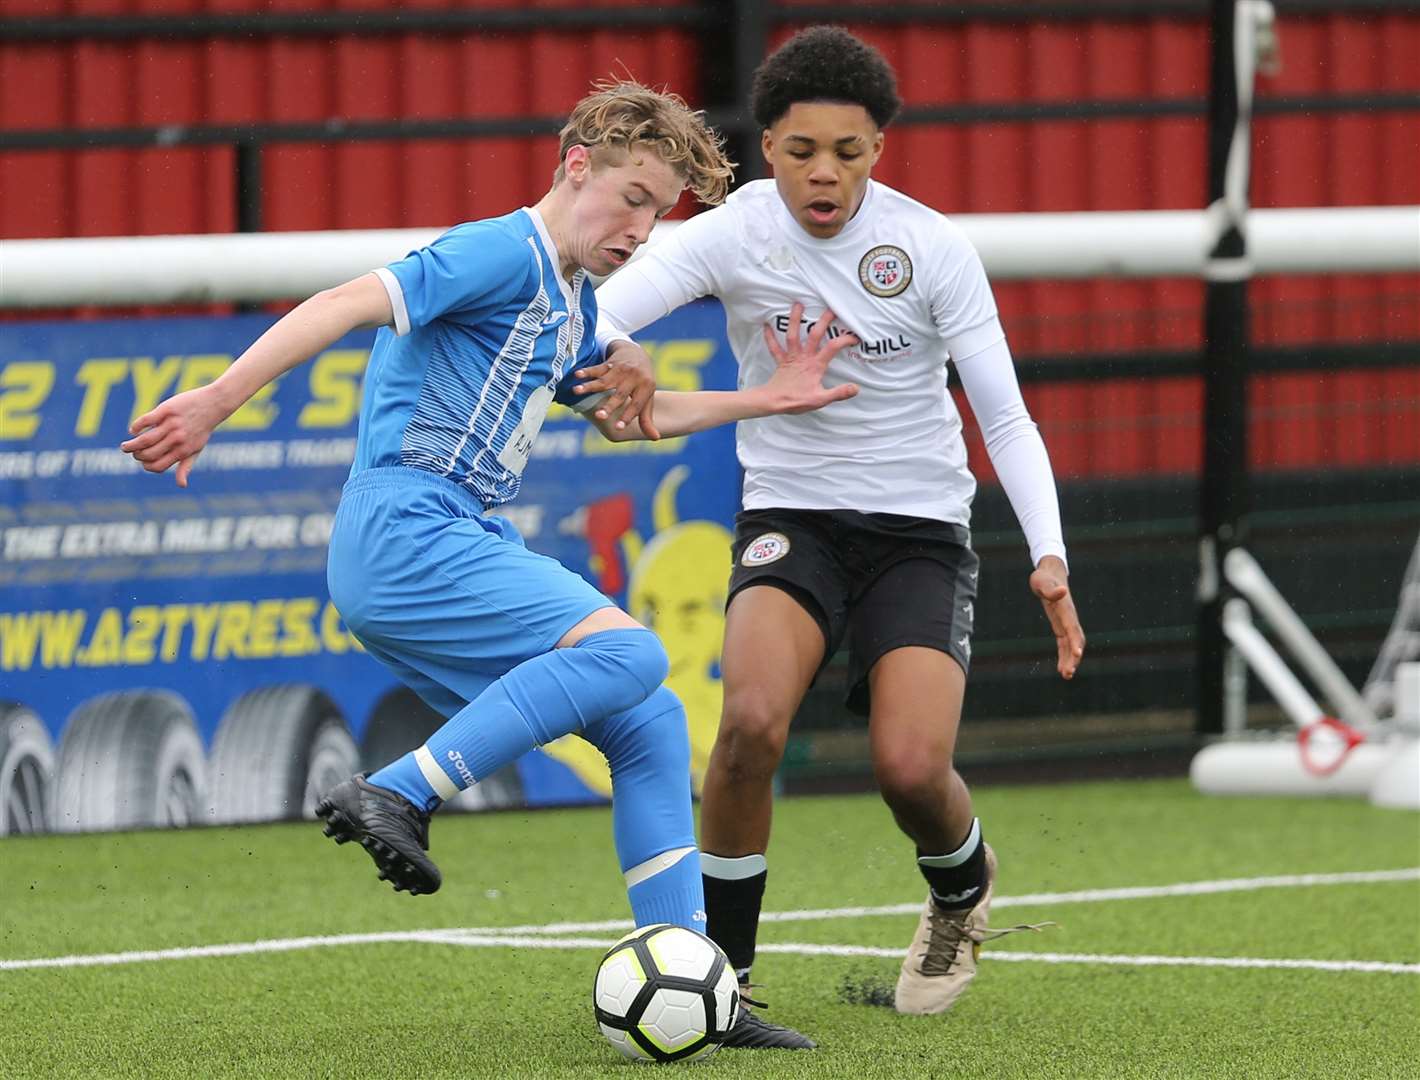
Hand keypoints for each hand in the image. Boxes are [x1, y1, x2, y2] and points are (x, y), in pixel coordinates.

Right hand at [120, 385, 227, 486]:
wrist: (213, 405)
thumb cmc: (202, 429)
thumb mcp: (196, 449)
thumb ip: (186, 466)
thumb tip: (181, 485)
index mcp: (183, 451)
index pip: (157, 466)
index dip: (146, 466)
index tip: (142, 461)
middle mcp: (177, 439)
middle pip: (148, 454)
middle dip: (137, 455)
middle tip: (132, 451)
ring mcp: (171, 425)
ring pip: (144, 439)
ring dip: (131, 445)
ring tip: (125, 445)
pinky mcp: (166, 410)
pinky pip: (145, 421)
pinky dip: (136, 427)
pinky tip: (133, 430)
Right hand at [570, 340, 659, 439]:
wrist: (638, 353)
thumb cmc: (642, 382)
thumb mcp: (647, 398)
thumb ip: (647, 419)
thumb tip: (655, 438)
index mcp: (646, 388)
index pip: (636, 405)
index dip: (627, 416)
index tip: (618, 428)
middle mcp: (634, 378)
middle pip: (620, 394)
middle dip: (609, 405)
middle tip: (599, 417)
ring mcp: (621, 369)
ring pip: (605, 380)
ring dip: (590, 386)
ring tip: (576, 391)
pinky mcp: (610, 363)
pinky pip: (598, 368)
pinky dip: (587, 371)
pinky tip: (577, 375)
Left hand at [760, 303, 859, 414]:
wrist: (774, 402)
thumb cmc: (797, 401)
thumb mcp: (821, 399)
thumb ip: (839, 393)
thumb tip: (856, 388)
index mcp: (815, 365)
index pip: (833, 348)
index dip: (844, 340)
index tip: (854, 337)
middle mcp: (804, 357)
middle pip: (814, 335)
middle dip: (823, 321)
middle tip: (830, 309)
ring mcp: (791, 357)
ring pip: (793, 335)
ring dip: (795, 320)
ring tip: (797, 304)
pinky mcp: (781, 361)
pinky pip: (774, 347)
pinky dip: (770, 337)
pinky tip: (766, 325)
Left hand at [1030, 555, 1084, 678]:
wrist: (1049, 574)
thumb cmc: (1043, 578)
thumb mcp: (1042, 581)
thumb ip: (1050, 589)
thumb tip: (1062, 591)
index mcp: (1066, 609)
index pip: (1073, 628)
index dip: (1075, 641)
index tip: (1077, 654)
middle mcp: (1070, 618)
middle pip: (1076, 640)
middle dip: (1074, 657)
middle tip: (1068, 673)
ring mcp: (1067, 623)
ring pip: (1072, 645)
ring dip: (1070, 660)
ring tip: (1066, 676)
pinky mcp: (1061, 626)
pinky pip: (1065, 644)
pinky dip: (1065, 656)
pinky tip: (1061, 669)